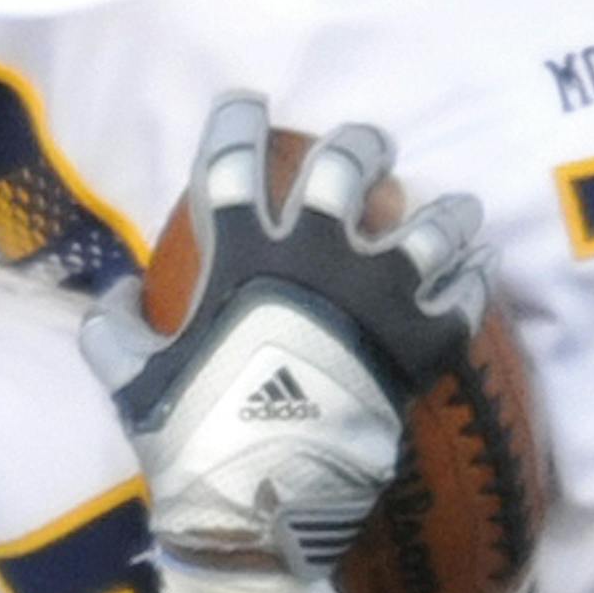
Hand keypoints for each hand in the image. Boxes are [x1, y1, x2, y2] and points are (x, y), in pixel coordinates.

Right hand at [79, 92, 492, 584]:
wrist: (266, 493)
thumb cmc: (196, 430)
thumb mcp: (129, 376)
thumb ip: (113, 326)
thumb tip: (112, 293)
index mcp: (246, 255)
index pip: (234, 161)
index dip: (236, 121)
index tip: (245, 99)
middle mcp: (320, 253)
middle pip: (347, 166)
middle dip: (360, 144)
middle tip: (369, 145)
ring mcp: (380, 291)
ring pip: (431, 221)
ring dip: (444, 208)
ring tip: (456, 205)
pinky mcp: (424, 336)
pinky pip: (465, 293)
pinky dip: (476, 275)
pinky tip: (481, 265)